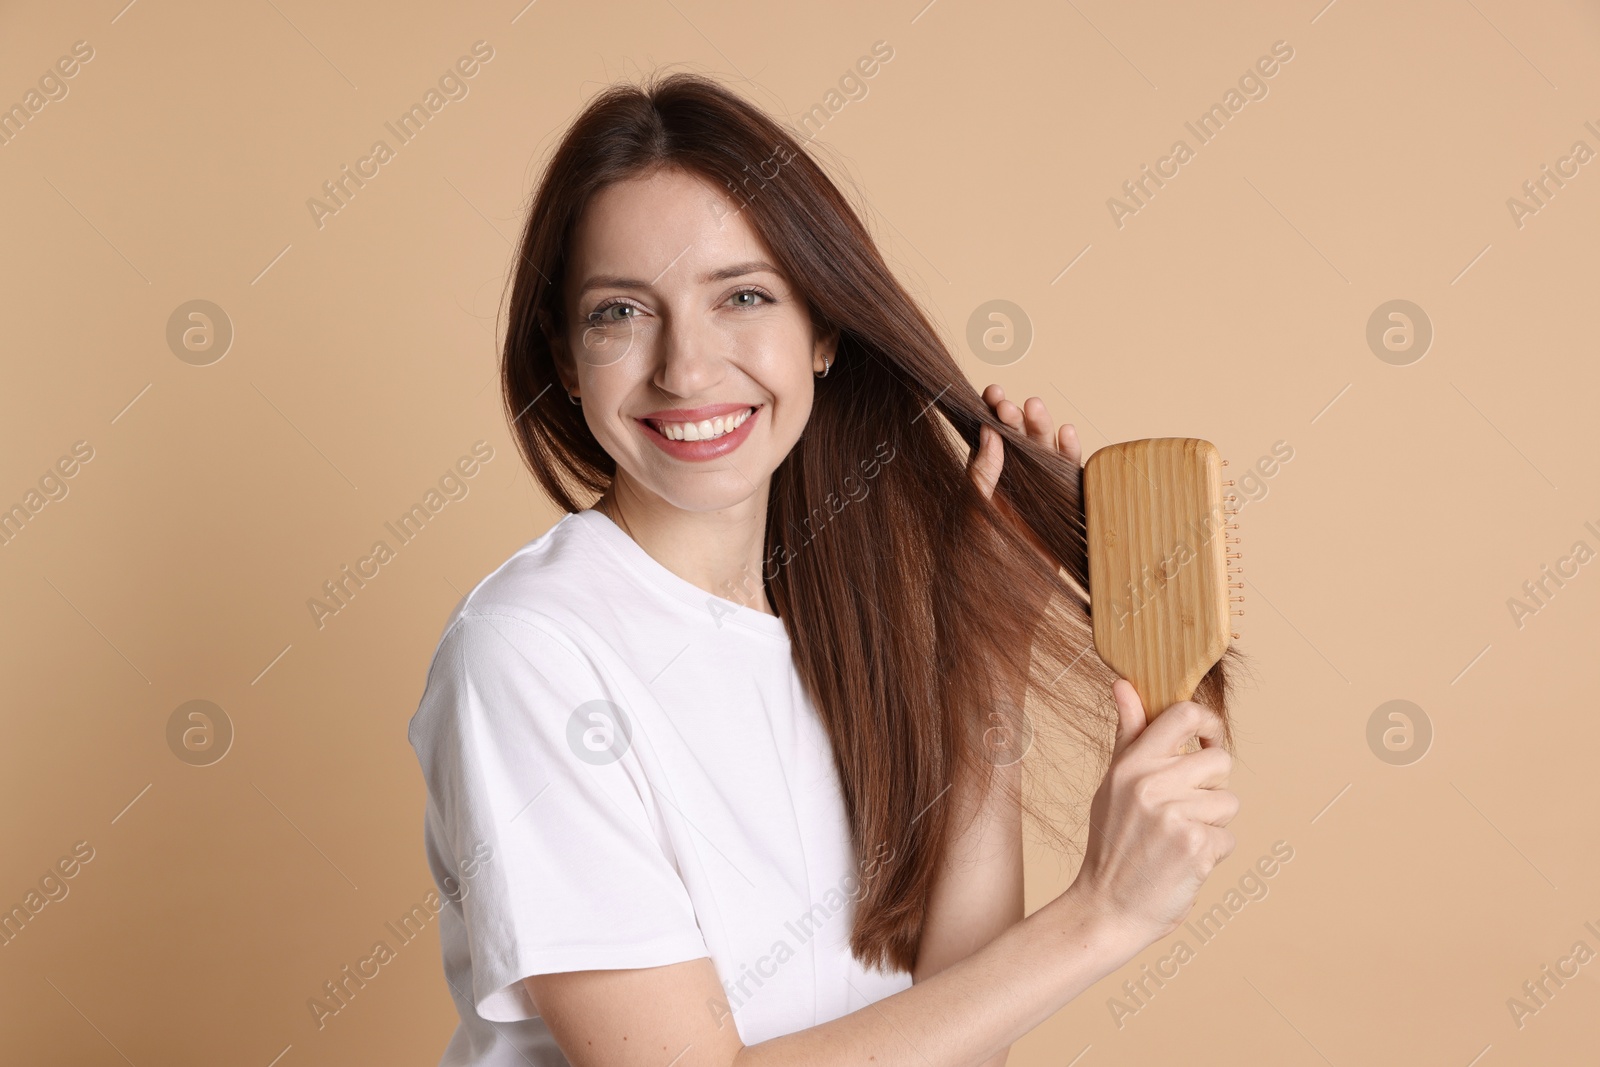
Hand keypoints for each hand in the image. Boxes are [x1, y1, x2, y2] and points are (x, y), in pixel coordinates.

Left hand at [966, 384, 1081, 638]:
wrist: (995, 626)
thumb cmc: (970, 578)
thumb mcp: (969, 522)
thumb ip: (979, 480)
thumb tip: (987, 433)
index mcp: (980, 492)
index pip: (988, 445)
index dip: (992, 418)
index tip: (991, 394)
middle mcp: (1007, 497)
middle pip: (1019, 448)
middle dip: (1019, 422)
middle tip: (1016, 401)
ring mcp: (1034, 510)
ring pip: (1044, 463)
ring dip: (1044, 436)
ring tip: (1041, 410)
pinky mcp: (1057, 525)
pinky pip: (1066, 488)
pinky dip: (1070, 463)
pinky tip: (1068, 437)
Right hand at [1065, 679, 1238, 949]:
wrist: (1107, 908)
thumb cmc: (1113, 843)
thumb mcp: (1112, 784)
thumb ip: (1128, 734)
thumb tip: (1123, 683)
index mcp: (1132, 764)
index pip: (1184, 715)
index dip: (1208, 724)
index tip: (1207, 741)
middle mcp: (1151, 784)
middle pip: (1220, 761)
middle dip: (1211, 788)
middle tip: (1182, 812)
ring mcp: (1175, 816)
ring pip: (1229, 803)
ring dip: (1212, 824)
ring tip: (1177, 841)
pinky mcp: (1196, 847)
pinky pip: (1228, 837)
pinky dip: (1212, 853)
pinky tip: (1183, 863)